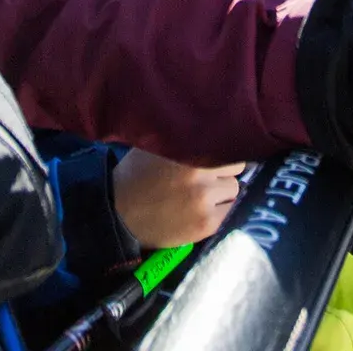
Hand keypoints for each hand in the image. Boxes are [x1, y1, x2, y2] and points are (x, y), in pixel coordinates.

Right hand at [112, 149, 245, 247]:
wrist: (118, 215)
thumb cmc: (135, 176)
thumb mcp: (157, 146)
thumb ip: (185, 139)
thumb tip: (215, 130)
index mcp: (189, 148)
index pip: (228, 146)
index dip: (221, 154)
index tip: (215, 160)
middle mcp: (200, 171)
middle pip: (235, 169)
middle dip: (222, 174)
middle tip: (205, 180)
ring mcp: (205, 199)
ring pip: (234, 191)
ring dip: (222, 194)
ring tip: (201, 198)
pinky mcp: (207, 224)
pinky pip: (229, 213)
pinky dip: (220, 213)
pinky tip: (201, 213)